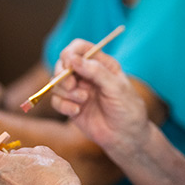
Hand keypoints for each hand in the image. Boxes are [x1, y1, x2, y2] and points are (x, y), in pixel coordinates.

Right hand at [50, 39, 150, 156]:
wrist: (126, 137)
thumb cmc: (127, 109)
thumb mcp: (116, 87)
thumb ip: (95, 71)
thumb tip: (72, 59)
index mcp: (101, 63)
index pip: (79, 48)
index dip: (70, 53)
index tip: (69, 64)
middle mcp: (87, 74)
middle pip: (63, 64)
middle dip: (63, 74)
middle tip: (72, 86)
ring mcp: (78, 90)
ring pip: (57, 83)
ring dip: (66, 92)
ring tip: (83, 101)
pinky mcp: (71, 106)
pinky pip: (56, 101)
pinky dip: (63, 105)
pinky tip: (76, 112)